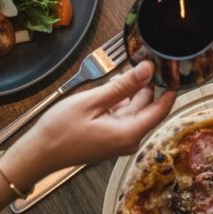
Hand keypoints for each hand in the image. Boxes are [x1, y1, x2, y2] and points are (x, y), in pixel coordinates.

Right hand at [4, 62, 175, 187]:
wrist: (39, 153)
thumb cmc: (60, 130)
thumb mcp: (93, 101)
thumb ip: (123, 86)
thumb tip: (147, 70)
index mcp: (129, 133)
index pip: (162, 109)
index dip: (170, 87)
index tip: (173, 69)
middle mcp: (128, 139)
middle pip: (148, 106)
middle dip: (147, 84)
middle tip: (145, 60)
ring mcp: (119, 139)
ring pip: (135, 109)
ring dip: (131, 91)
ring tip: (123, 71)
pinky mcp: (110, 137)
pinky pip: (123, 115)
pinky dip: (120, 100)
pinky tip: (111, 87)